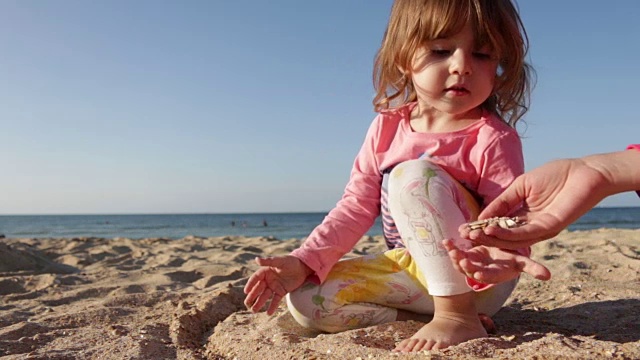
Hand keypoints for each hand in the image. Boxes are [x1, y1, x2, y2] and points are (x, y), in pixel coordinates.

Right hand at [243, 255, 311, 314]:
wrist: (303, 267)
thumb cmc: (291, 261)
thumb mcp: (280, 261)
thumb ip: (269, 261)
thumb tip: (256, 259)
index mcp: (266, 271)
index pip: (256, 278)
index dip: (250, 284)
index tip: (246, 291)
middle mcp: (268, 280)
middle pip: (258, 289)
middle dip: (252, 296)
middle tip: (246, 303)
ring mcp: (274, 286)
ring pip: (265, 296)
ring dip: (259, 303)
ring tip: (254, 311)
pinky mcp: (281, 292)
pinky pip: (276, 300)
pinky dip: (272, 306)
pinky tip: (268, 313)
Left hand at [443, 239, 550, 283]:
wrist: (497, 254)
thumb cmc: (512, 258)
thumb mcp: (522, 261)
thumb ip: (532, 268)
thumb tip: (548, 276)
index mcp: (496, 273)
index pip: (490, 277)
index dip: (484, 276)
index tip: (478, 274)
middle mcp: (482, 271)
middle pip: (472, 272)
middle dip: (467, 268)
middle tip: (462, 262)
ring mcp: (471, 264)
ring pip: (460, 264)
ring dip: (455, 257)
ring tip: (452, 249)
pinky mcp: (463, 256)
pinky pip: (454, 254)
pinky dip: (450, 248)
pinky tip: (445, 241)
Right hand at [459, 157, 609, 248]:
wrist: (584, 172)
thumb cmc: (555, 175)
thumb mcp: (520, 186)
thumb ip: (502, 202)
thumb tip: (482, 217)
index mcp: (522, 215)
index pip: (497, 225)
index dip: (480, 227)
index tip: (463, 229)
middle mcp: (530, 225)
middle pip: (502, 236)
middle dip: (482, 237)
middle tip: (464, 237)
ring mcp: (539, 229)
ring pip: (512, 239)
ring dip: (491, 238)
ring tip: (474, 234)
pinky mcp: (549, 228)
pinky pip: (524, 234)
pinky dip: (507, 234)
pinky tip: (492, 229)